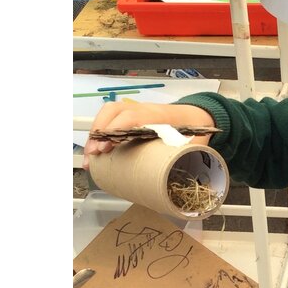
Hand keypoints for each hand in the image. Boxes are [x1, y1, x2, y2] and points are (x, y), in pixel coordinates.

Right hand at [81, 101, 215, 167]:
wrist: (198, 116)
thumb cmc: (195, 130)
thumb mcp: (195, 144)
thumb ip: (186, 157)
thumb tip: (179, 179)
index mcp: (160, 116)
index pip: (132, 117)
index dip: (116, 130)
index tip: (106, 146)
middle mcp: (144, 109)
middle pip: (115, 112)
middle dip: (100, 133)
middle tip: (94, 155)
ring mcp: (136, 110)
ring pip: (109, 113)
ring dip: (96, 132)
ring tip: (90, 156)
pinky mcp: (131, 116)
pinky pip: (110, 118)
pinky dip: (99, 132)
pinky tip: (93, 151)